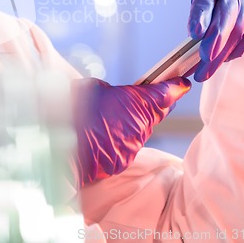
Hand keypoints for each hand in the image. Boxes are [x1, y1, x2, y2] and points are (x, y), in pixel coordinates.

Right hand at [71, 77, 190, 187]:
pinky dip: (120, 136)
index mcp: (137, 102)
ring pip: (141, 128)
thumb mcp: (94, 88)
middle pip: (155, 111)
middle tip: (139, 94)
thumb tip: (117, 94)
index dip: (175, 87)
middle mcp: (141, 125)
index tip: (181, 83)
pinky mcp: (122, 160)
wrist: (62, 146)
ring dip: (132, 120)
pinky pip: (127, 143)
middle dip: (150, 102)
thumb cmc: (75, 111)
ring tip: (109, 115)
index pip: (166, 93)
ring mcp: (133, 145)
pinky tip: (103, 132)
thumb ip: (113, 91)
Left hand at [188, 0, 243, 81]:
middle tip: (205, 57)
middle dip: (214, 39)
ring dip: (223, 51)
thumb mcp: (208, 12)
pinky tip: (227, 58)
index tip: (194, 33)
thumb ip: (199, 27)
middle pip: (224, 15)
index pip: (204, 1)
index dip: (199, 17)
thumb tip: (187, 53)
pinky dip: (237, 49)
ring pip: (238, 28)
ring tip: (210, 67)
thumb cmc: (224, 10)